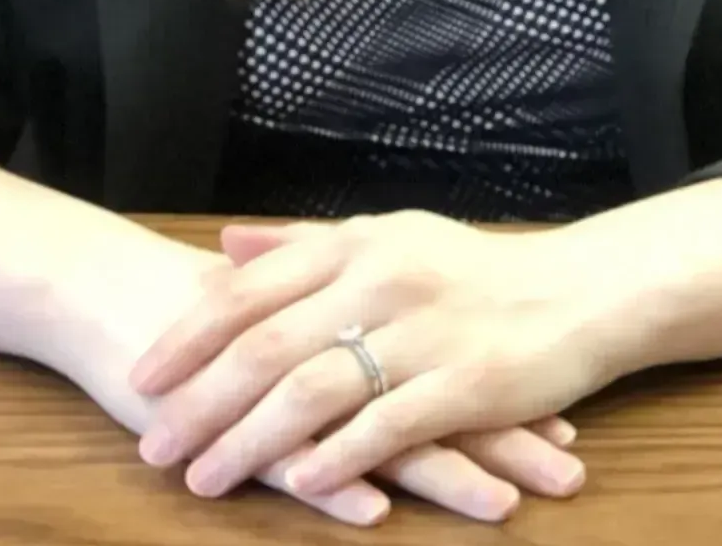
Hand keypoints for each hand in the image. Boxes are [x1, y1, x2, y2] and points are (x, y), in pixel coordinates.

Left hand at [128, 209, 621, 509]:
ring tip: (202, 478)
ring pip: (315, 389)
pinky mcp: (464, 383)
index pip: (254, 288)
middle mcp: (382, 279)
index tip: (142, 375)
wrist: (579, 291)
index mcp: (357, 242)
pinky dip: (337, 458)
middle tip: (154, 445)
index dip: (192, 334)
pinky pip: (386, 426)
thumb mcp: (387, 236)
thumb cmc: (473, 269)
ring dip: (250, 441)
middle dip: (203, 400)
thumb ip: (305, 243)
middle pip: (271, 344)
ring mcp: (423, 332)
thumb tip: (225, 245)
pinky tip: (298, 484)